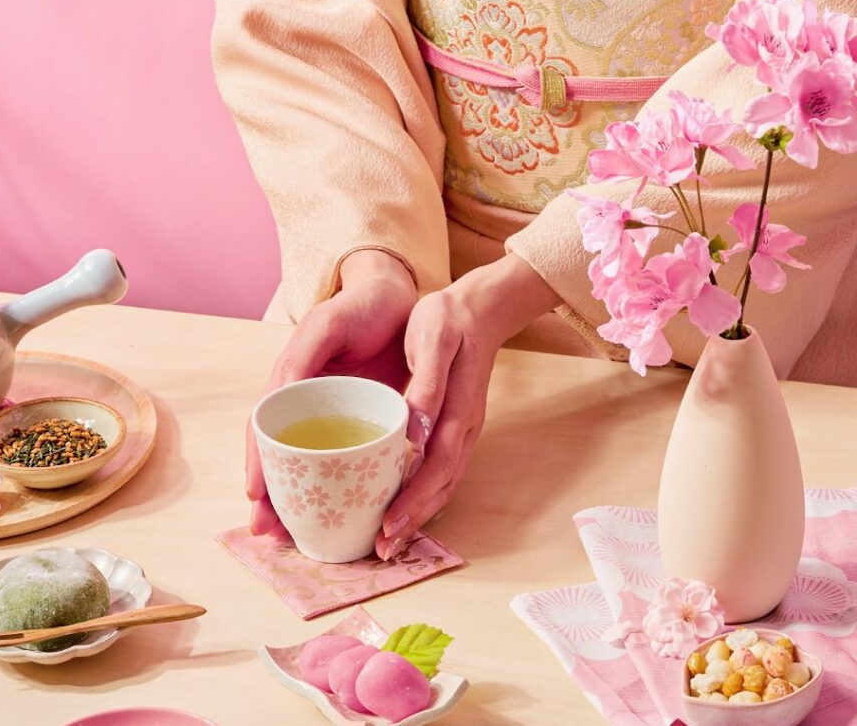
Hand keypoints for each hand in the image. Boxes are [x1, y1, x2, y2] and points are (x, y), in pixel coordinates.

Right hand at [247, 250, 418, 535]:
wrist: (394, 299)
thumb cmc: (357, 309)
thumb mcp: (325, 327)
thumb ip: (301, 357)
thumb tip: (279, 397)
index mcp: (289, 385)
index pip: (263, 433)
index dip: (256, 466)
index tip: (255, 500)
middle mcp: (305, 405)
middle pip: (280, 458)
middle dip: (270, 497)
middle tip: (269, 533)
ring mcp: (331, 416)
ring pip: (308, 465)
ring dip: (296, 500)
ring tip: (292, 534)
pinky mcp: (360, 422)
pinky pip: (341, 460)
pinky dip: (333, 486)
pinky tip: (336, 510)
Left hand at [375, 254, 560, 558]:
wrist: (477, 308)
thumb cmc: (446, 319)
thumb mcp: (433, 337)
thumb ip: (427, 383)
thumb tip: (414, 429)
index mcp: (458, 411)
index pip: (436, 469)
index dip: (412, 501)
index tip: (385, 526)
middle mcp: (463, 430)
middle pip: (440, 488)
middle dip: (411, 521)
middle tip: (380, 549)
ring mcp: (462, 432)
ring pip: (442, 485)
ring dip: (417, 515)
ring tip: (387, 540)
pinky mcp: (454, 429)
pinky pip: (440, 472)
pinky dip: (422, 496)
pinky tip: (399, 507)